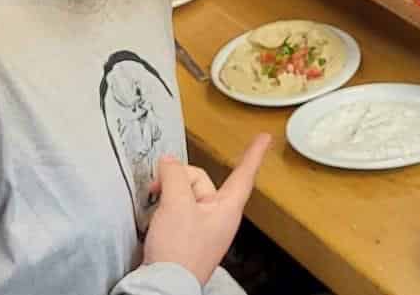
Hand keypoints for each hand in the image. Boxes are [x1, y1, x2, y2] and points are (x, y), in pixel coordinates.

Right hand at [142, 134, 271, 285]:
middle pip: (201, 181)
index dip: (253, 154)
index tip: (263, 138)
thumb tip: (169, 162)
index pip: (243, 174)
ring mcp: (202, 227)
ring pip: (185, 194)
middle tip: (159, 187)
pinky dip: (165, 208)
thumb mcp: (176, 204)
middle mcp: (218, 217)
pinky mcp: (186, 236)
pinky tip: (156, 218)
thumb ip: (174, 176)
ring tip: (156, 206)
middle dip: (178, 178)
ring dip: (168, 194)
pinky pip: (178, 210)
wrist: (164, 285)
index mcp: (227, 208)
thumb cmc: (179, 252)